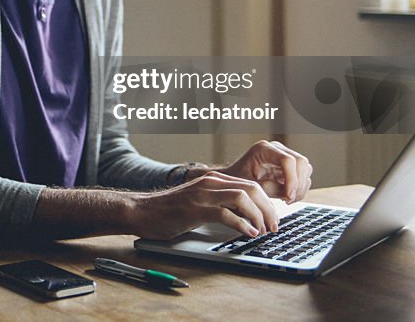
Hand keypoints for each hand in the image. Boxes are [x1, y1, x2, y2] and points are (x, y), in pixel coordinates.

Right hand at [129, 171, 278, 239]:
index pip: (250, 184)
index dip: (267, 202)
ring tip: (262, 231)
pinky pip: (226, 214)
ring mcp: (202, 194)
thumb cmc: (170, 210)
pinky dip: (241, 225)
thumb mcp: (200, 201)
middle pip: (252, 189)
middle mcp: (210, 182)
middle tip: (272, 227)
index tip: (272, 219)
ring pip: (243, 198)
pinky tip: (247, 234)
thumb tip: (247, 217)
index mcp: (214, 179)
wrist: (142, 211)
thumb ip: (221, 203)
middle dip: (268, 209)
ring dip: (258, 216)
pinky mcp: (195, 209)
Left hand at [218, 140, 312, 203]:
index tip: (287, 197)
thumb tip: (288, 193)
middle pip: (301, 162)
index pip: (287, 160)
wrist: (233, 179)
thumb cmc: (237, 181)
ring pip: (306, 169)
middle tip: (287, 200)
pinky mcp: (289, 166)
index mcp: (263, 149)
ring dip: (300, 188)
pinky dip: (299, 189)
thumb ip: (268, 188)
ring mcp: (284, 155)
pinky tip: (286, 196)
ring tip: (285, 199)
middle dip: (298, 184)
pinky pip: (304, 176)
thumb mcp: (249, 186)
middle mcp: (276, 149)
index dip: (292, 180)